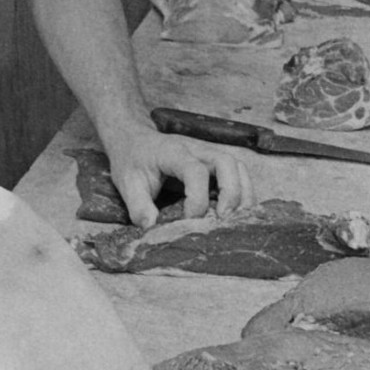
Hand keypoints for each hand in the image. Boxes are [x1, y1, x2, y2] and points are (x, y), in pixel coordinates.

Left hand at [105, 119, 255, 229]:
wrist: (134, 140)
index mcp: (173, 152)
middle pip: (226, 162)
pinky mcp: (213, 163)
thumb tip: (152, 228)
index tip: (189, 220)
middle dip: (231, 192)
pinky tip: (236, 213)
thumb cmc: (132, 161)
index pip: (194, 171)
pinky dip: (242, 193)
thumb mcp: (127, 183)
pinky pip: (237, 174)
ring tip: (236, 219)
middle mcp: (196, 149)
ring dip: (243, 193)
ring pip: (238, 167)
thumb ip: (138, 206)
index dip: (197, 199)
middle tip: (223, 219)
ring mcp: (208, 154)